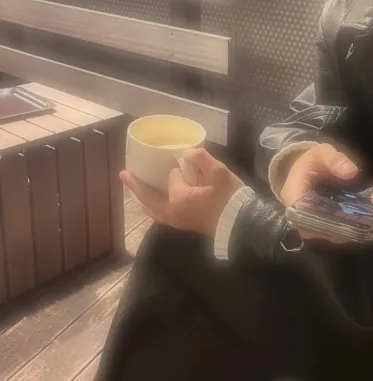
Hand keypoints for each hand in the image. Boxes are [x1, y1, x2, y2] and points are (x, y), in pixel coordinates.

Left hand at [120, 149, 243, 236]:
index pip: (172, 177)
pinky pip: (160, 215)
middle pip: (148, 198)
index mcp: (179, 198)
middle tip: (124, 174)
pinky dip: (152, 207)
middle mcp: (173, 212)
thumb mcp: (219, 173)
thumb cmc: (230, 198)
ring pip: (153, 209)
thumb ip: (200, 158)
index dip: (181, 169)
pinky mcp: (184, 227)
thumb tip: (185, 153)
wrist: (241, 224)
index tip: (191, 165)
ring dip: (142, 198)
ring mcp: (177, 222)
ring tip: (134, 188)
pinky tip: (153, 203)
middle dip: (136, 186)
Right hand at [280, 143, 372, 242]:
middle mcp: (305, 220)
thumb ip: (334, 160)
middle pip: (334, 230)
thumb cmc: (311, 162)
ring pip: (344, 233)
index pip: (313, 220)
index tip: (364, 219)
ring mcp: (319, 226)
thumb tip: (352, 172)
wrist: (307, 170)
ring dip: (370, 229)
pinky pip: (349, 230)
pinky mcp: (331, 226)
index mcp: (296, 201)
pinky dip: (368, 225)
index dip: (339, 222)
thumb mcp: (321, 154)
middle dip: (364, 227)